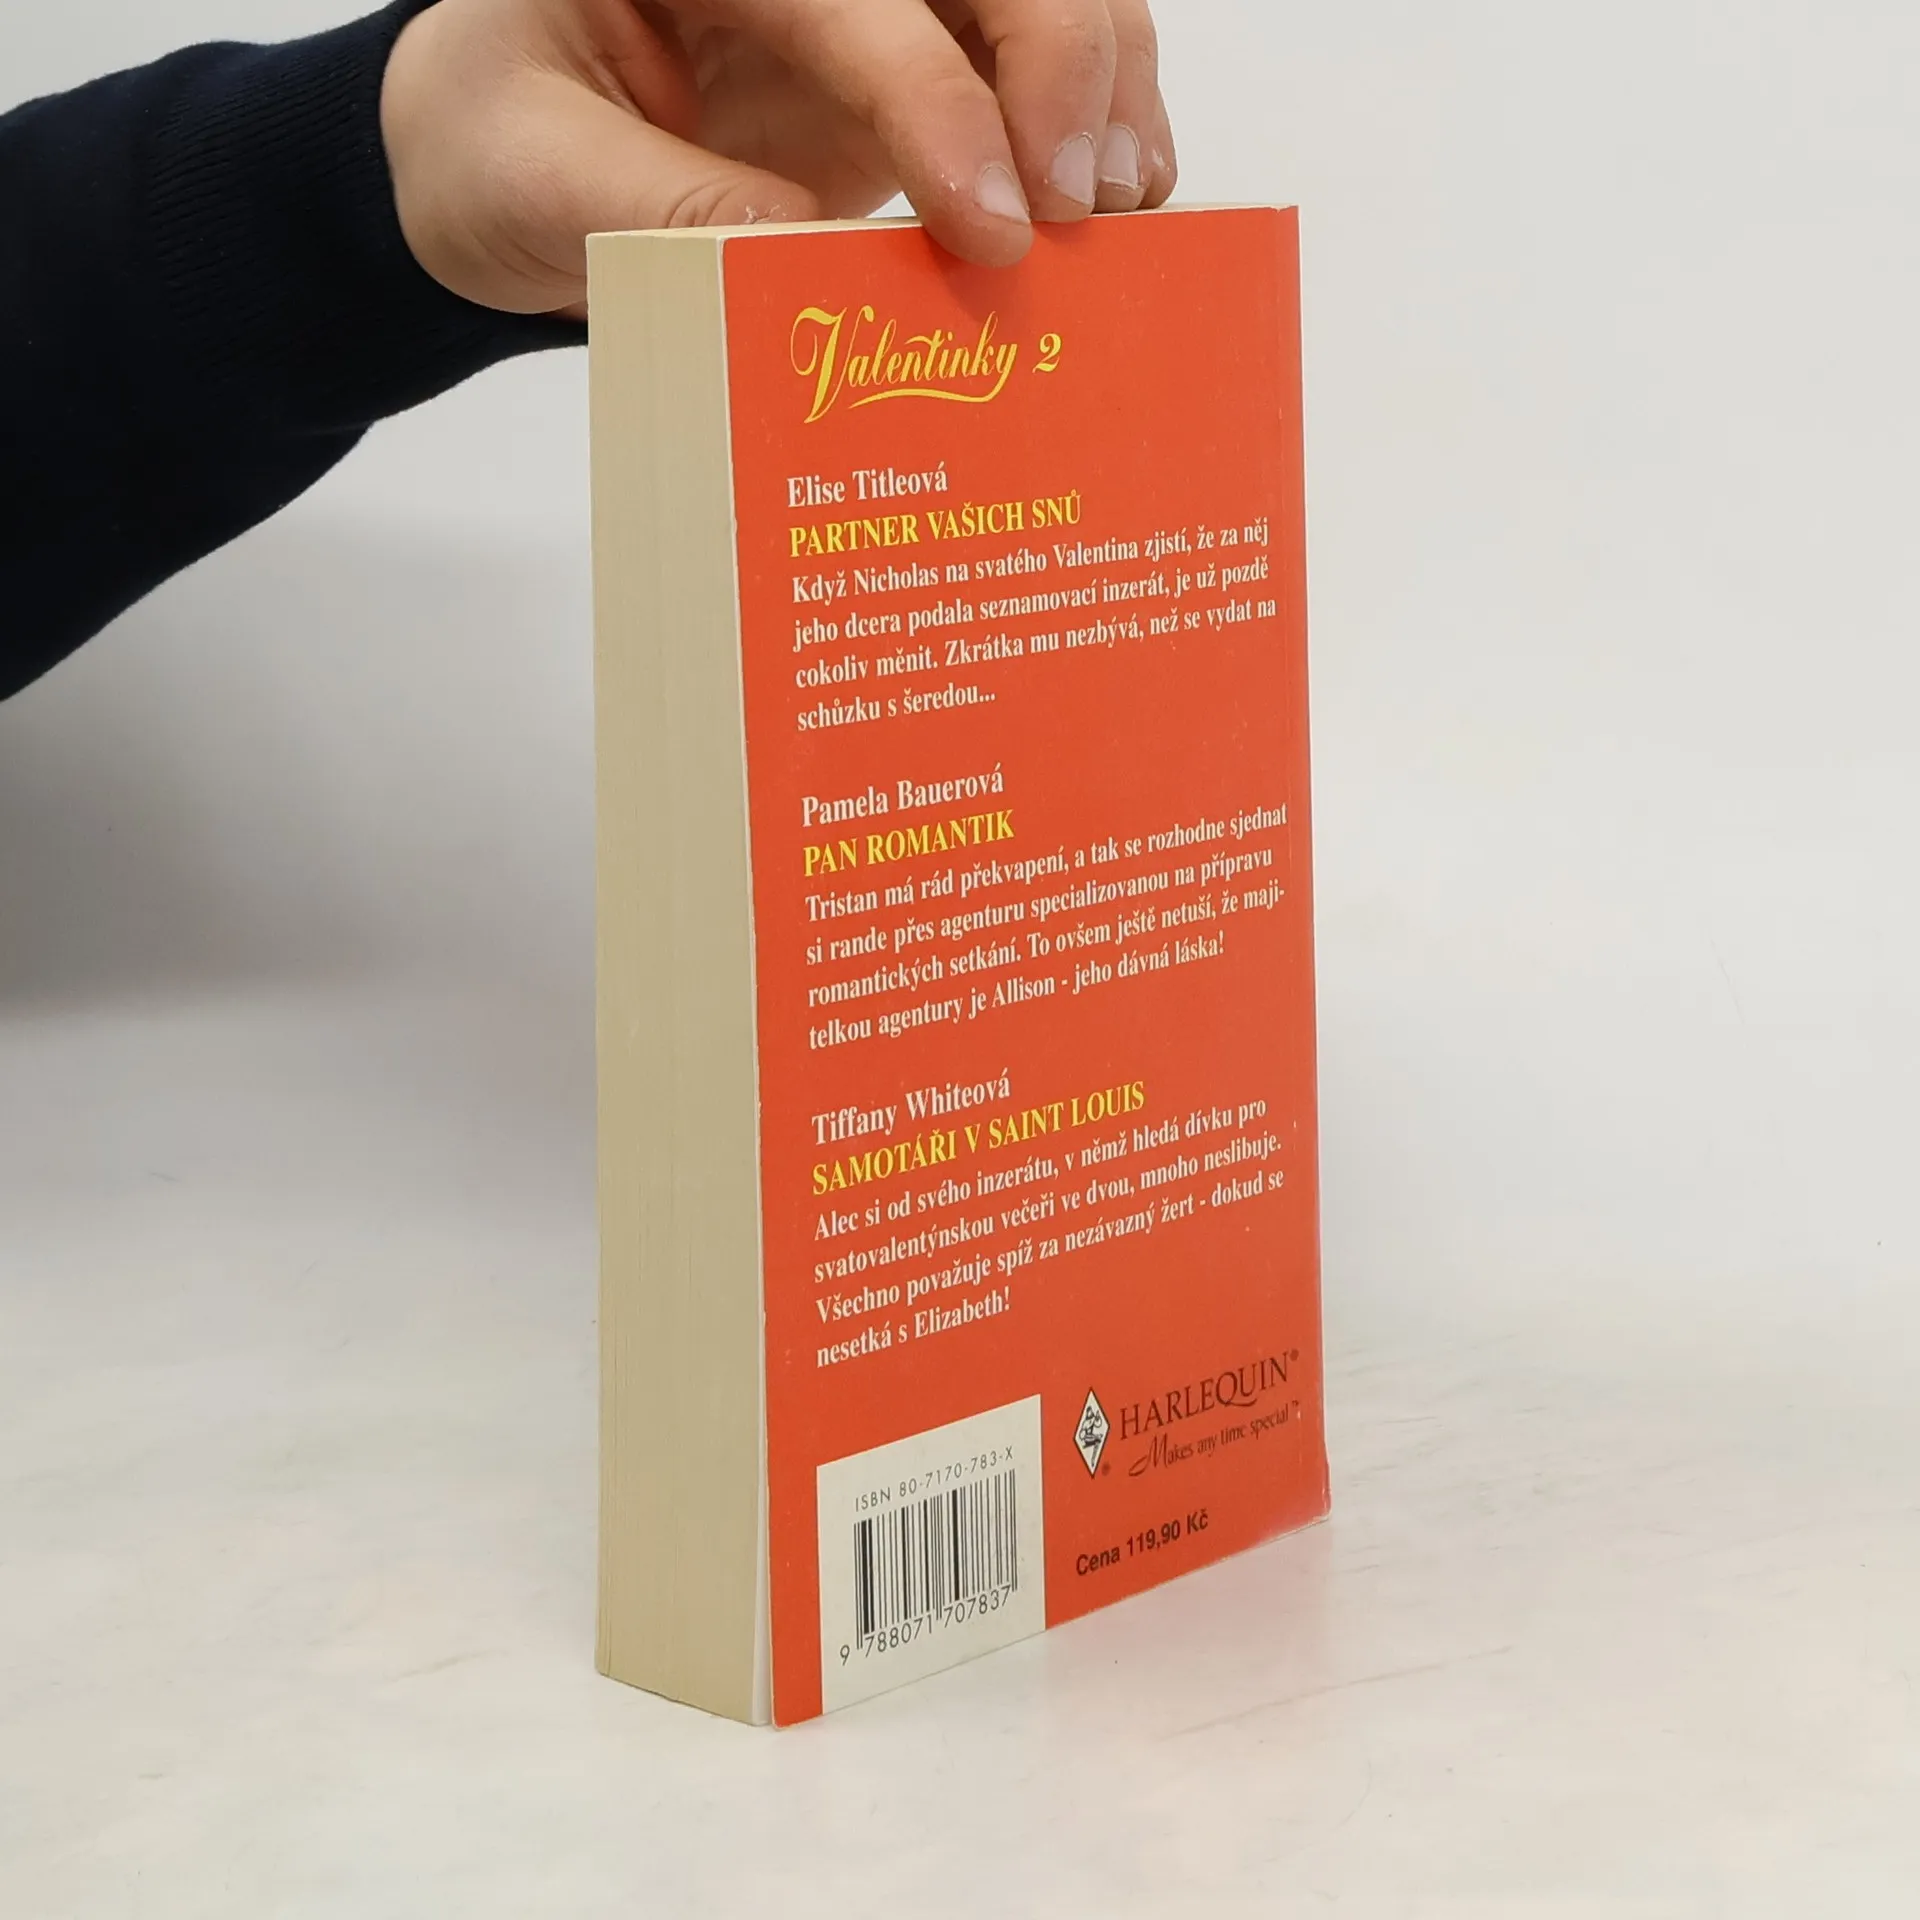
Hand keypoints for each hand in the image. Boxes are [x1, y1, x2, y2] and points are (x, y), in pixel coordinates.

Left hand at [380, 0, 1176, 315]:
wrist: (498, 155)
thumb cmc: (494, 144)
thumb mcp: (534, 182)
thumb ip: (667, 211)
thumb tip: (824, 265)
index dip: (939, 101)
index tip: (995, 225)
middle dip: (1060, 67)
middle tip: (1076, 212)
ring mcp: (871, 4)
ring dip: (1101, 91)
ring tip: (1118, 214)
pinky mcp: (912, 64)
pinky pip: (1033, 66)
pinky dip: (1094, 125)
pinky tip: (1114, 206)